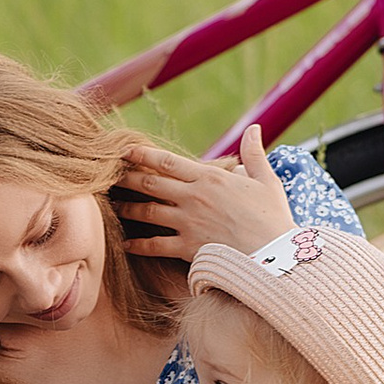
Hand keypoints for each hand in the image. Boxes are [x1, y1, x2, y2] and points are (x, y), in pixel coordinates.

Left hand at [118, 124, 292, 266]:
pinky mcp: (187, 248)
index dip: (142, 154)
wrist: (276, 256)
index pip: (167, 161)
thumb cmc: (273, 218)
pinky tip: (125, 244)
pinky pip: (155, 245)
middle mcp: (193, 197)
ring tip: (112, 206)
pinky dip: (138, 245)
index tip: (123, 150)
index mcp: (209, 178)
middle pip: (149, 183)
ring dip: (127, 209)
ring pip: (146, 212)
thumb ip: (253, 154)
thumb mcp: (266, 180)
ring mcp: (187, 222)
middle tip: (106, 174)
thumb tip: (254, 128)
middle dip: (125, 178)